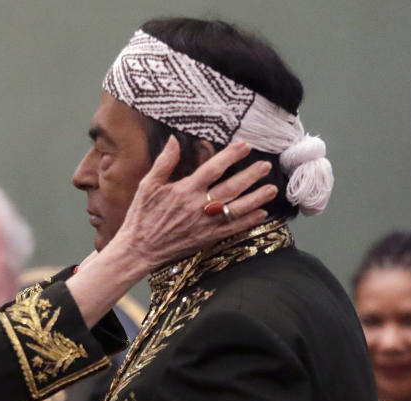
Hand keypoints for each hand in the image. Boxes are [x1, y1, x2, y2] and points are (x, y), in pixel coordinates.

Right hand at [113, 136, 277, 271]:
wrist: (139, 249)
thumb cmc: (141, 216)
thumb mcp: (147, 186)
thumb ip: (163, 163)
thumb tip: (174, 140)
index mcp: (184, 191)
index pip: (212, 169)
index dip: (230, 156)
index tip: (244, 146)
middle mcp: (198, 207)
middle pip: (231, 188)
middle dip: (250, 176)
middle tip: (266, 166)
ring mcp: (205, 224)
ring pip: (236, 209)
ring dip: (256, 198)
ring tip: (271, 189)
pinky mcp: (206, 238)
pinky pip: (232, 229)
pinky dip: (248, 222)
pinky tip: (261, 214)